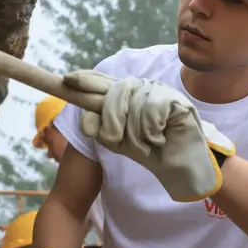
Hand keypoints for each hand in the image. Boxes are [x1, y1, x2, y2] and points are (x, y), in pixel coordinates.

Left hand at [65, 71, 235, 201]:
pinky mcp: (175, 99)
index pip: (103, 82)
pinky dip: (151, 131)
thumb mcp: (118, 142)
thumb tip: (86, 119)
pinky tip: (160, 137)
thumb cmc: (151, 151)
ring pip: (132, 106)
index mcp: (126, 96)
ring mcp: (159, 91)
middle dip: (112, 121)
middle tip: (120, 140)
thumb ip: (100, 129)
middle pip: (114, 93)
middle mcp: (141, 89)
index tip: (67, 79)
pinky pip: (150, 111)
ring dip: (136, 134)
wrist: (179, 167)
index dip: (86, 79)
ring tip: (148, 144)